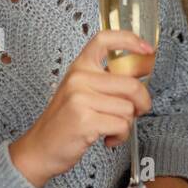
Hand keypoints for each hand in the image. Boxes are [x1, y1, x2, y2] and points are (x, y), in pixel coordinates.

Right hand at [10, 30, 153, 187]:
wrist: (39, 148)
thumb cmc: (63, 122)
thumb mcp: (79, 91)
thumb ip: (105, 81)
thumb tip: (141, 73)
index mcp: (79, 67)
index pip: (104, 39)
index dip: (130, 40)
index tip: (147, 49)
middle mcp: (79, 78)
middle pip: (131, 85)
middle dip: (142, 103)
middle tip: (137, 112)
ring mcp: (80, 98)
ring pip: (128, 109)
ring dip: (126, 124)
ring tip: (110, 128)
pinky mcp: (85, 120)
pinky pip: (121, 126)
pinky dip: (120, 137)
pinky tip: (107, 138)